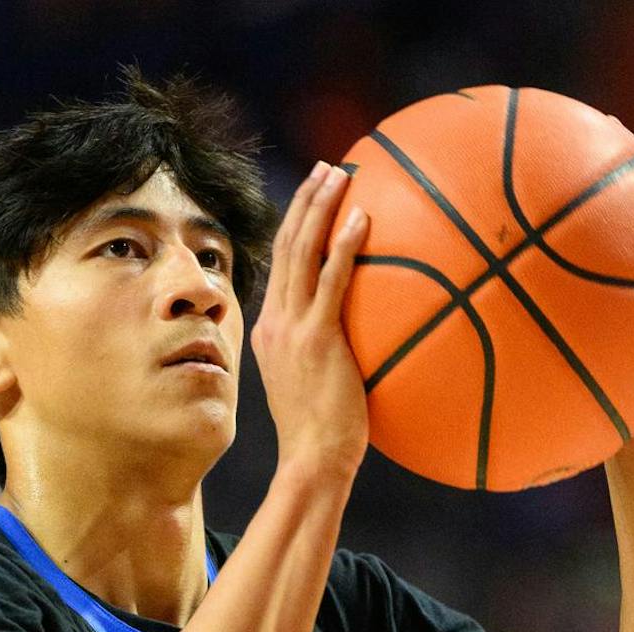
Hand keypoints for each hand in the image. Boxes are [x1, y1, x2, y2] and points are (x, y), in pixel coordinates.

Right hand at [250, 161, 370, 481]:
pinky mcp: (317, 340)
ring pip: (301, 253)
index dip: (296, 226)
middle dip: (305, 201)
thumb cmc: (324, 436)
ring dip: (320, 207)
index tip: (315, 197)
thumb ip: (330, 356)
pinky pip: (331, 282)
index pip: (281, 267)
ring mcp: (292, 329)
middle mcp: (275, 322)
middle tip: (327, 169)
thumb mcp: (318, 386)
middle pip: (286, 247)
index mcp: (271, 331)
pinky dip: (344, 246)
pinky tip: (362, 218)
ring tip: (340, 173)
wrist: (313, 460)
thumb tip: (362, 344)